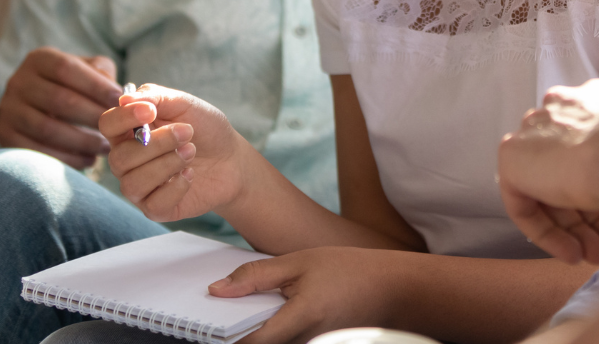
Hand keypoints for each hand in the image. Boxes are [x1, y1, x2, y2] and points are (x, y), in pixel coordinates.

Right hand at [0, 47, 120, 167]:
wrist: (31, 107)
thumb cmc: (70, 87)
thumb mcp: (84, 70)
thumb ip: (102, 73)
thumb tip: (119, 94)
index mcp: (39, 60)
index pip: (66, 69)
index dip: (95, 85)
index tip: (119, 102)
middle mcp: (18, 82)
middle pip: (58, 100)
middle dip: (92, 116)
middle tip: (117, 129)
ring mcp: (8, 111)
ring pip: (48, 129)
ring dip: (82, 141)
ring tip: (106, 148)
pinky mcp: (6, 138)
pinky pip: (38, 152)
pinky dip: (67, 159)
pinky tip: (88, 160)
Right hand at [102, 84, 254, 222]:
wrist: (232, 159)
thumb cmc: (204, 129)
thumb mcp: (183, 103)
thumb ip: (154, 97)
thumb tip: (124, 99)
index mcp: (129, 131)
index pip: (107, 125)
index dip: (124, 118)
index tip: (150, 111)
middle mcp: (128, 161)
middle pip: (119, 158)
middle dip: (157, 143)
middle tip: (187, 132)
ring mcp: (140, 187)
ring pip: (133, 183)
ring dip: (167, 164)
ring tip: (191, 152)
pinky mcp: (156, 208)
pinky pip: (153, 204)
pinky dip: (176, 187)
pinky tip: (190, 174)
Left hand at [207, 246, 400, 343]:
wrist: (391, 288)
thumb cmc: (349, 270)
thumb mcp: (299, 262)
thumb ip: (256, 275)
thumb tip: (217, 290)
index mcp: (299, 320)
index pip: (249, 341)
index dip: (224, 334)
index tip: (208, 320)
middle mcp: (304, 341)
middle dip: (236, 330)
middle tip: (225, 307)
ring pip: (269, 343)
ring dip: (254, 328)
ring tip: (249, 304)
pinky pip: (283, 340)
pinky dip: (270, 327)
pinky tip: (272, 307)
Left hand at [498, 79, 598, 263]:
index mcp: (591, 102)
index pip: (593, 155)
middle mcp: (559, 112)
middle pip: (573, 178)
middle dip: (598, 219)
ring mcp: (533, 133)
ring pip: (555, 196)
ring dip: (581, 232)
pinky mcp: (513, 159)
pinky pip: (527, 206)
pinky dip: (550, 234)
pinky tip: (575, 253)